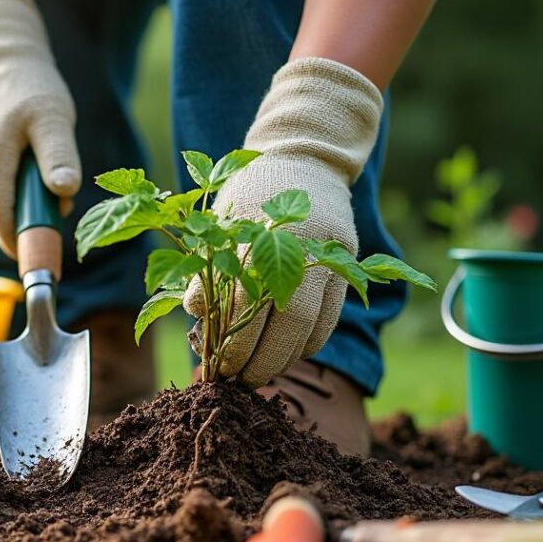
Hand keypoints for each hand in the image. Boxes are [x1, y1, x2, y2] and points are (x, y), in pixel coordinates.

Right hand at [0, 0, 80, 256]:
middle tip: (63, 208)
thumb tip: (64, 193)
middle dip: (34, 221)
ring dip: (34, 199)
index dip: (20, 245)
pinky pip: (7, 187)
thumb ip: (58, 155)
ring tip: (53, 173)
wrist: (2, 58)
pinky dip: (27, 186)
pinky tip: (40, 164)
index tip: (44, 264)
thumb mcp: (53, 117)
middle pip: (5, 214)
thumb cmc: (30, 86)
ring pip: (8, 200)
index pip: (1, 217)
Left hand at [184, 58, 382, 386]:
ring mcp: (329, 257)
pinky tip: (287, 354)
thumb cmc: (249, 191)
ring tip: (260, 374)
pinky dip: (308, 345)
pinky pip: (330, 320)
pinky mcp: (348, 266)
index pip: (245, 303)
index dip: (232, 343)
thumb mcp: (218, 218)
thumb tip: (194, 315)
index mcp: (259, 232)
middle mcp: (300, 247)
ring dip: (285, 359)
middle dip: (260, 361)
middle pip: (286, 322)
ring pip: (312, 327)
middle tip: (239, 382)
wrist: (305, 160)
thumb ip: (204, 265)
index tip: (218, 368)